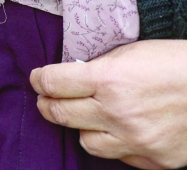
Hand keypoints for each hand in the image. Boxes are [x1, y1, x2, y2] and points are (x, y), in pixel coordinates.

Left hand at [30, 39, 186, 168]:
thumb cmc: (178, 62)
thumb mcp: (133, 52)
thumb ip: (99, 67)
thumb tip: (72, 75)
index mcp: (109, 80)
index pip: (53, 83)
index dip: (39, 80)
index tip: (37, 79)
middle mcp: (118, 113)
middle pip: (60, 114)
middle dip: (47, 105)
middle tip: (46, 99)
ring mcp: (137, 140)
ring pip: (86, 142)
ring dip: (82, 127)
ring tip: (87, 116)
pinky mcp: (155, 159)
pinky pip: (120, 156)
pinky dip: (116, 144)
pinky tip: (120, 130)